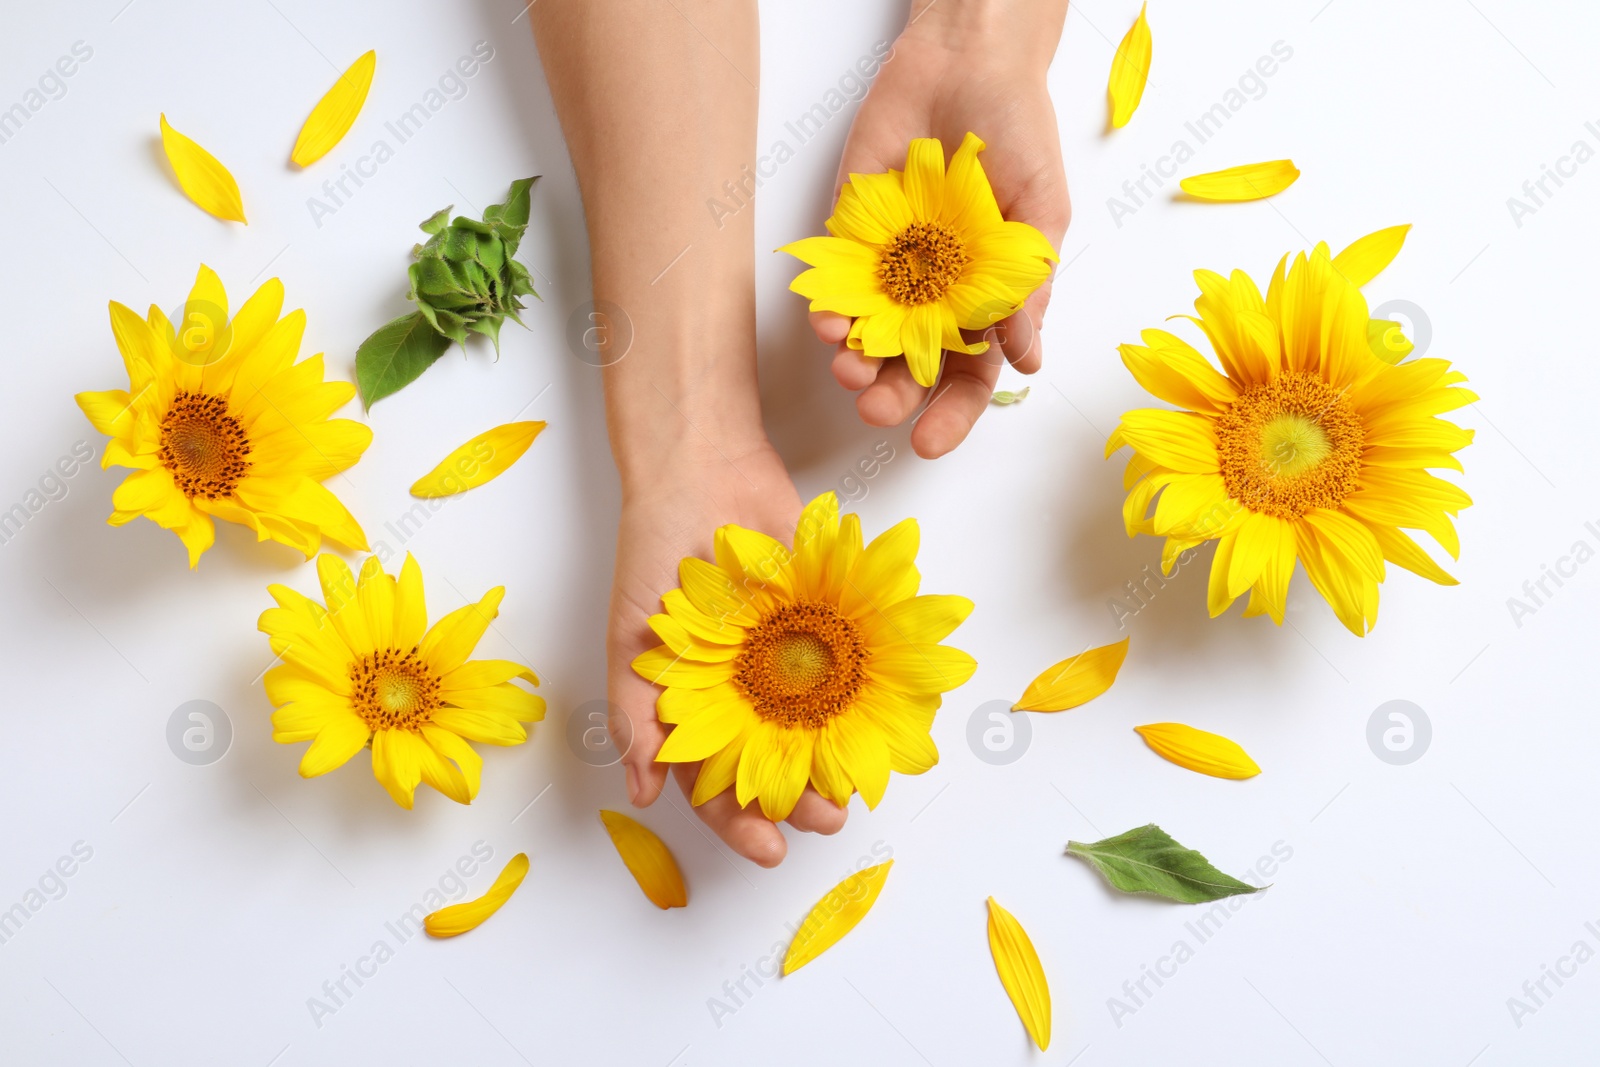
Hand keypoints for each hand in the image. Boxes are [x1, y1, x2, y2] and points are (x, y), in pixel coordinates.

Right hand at [607, 438, 848, 866]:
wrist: (704, 469)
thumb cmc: (654, 552)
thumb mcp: (632, 641)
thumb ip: (635, 718)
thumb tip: (641, 795)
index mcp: (693, 708)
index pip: (714, 784)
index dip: (740, 822)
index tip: (771, 850)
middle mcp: (744, 693)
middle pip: (776, 765)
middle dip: (801, 798)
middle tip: (828, 814)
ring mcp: (788, 661)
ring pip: (820, 728)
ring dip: (840, 760)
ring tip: (860, 781)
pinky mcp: (826, 625)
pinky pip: (853, 670)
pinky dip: (871, 698)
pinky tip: (889, 722)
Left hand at [810, 3, 1069, 458]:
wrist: (965, 64)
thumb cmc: (1018, 135)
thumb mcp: (1041, 214)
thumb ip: (1029, 287)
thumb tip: (1027, 359)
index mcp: (986, 304)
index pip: (969, 378)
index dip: (951, 415)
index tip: (929, 442)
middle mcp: (934, 298)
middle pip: (908, 370)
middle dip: (889, 397)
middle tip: (875, 410)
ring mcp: (889, 271)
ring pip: (865, 338)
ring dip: (852, 362)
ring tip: (845, 367)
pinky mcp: (849, 239)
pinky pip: (832, 287)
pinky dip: (827, 310)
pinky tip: (827, 321)